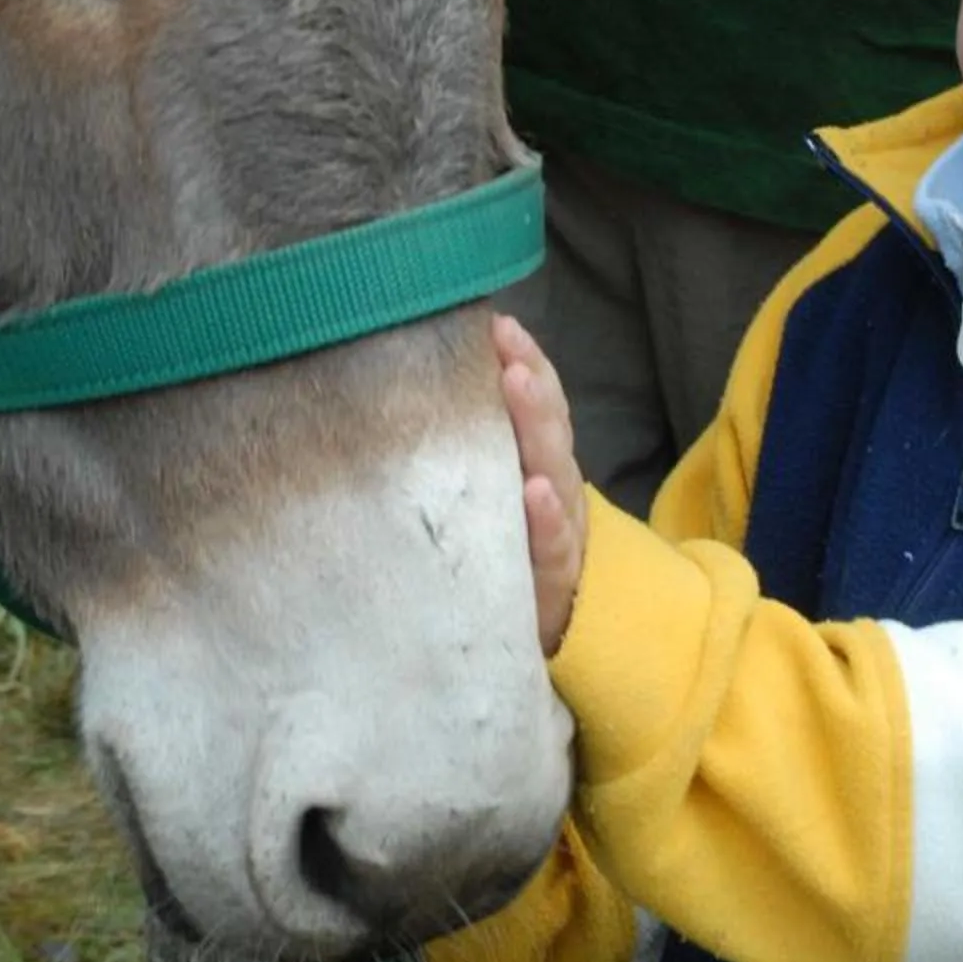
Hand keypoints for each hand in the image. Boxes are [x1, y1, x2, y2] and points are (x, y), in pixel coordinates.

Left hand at [495, 314, 585, 656]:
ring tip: (518, 386)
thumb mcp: (490, 499)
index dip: (525, 360)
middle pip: (547, 428)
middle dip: (529, 385)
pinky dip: (547, 519)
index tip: (498, 325)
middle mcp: (552, 488)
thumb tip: (404, 385)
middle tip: (507, 348)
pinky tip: (535, 495)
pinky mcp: (552, 581)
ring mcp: (558, 534)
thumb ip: (470, 451)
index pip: (537, 401)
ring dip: (537, 428)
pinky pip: (553, 548)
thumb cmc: (505, 555)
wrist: (550, 637)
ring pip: (555, 471)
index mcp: (538, 461)